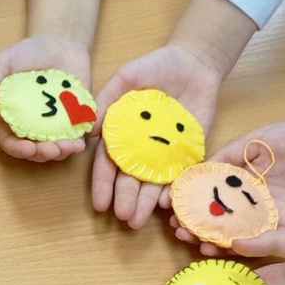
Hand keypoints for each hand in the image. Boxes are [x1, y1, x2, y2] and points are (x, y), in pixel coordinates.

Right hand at [0, 34, 92, 161]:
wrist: (60, 42)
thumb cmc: (27, 53)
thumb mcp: (1, 62)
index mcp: (10, 118)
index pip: (10, 142)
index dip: (18, 149)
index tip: (28, 148)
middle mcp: (31, 127)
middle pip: (34, 151)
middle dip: (43, 155)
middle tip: (53, 150)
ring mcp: (53, 126)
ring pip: (55, 150)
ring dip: (61, 153)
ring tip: (69, 147)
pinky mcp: (74, 121)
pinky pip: (75, 139)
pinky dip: (77, 145)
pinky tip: (79, 143)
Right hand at [91, 44, 223, 228]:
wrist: (195, 63)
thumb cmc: (156, 67)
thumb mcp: (126, 78)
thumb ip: (106, 100)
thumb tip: (90, 130)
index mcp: (122, 136)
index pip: (109, 164)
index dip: (103, 184)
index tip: (100, 204)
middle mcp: (142, 149)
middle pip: (130, 179)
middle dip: (125, 199)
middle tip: (122, 216)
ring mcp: (165, 153)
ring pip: (153, 183)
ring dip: (145, 203)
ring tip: (137, 221)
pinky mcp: (189, 152)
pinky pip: (181, 175)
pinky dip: (174, 189)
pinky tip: (166, 202)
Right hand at [170, 116, 284, 250]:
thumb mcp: (255, 139)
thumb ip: (227, 155)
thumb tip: (197, 169)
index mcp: (243, 181)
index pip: (210, 195)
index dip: (190, 202)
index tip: (171, 207)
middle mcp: (253, 202)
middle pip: (218, 218)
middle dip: (195, 225)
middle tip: (177, 230)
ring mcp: (269, 216)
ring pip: (235, 232)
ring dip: (212, 239)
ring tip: (192, 240)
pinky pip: (260, 240)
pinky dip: (240, 246)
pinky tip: (220, 246)